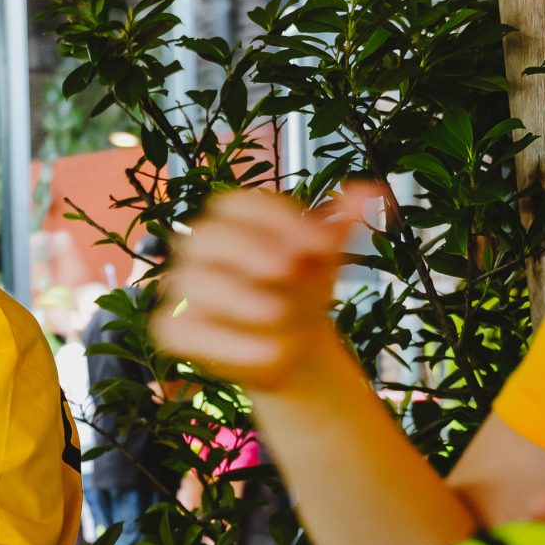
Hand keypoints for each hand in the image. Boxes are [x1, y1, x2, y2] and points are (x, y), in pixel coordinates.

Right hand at [153, 187, 374, 395]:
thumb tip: (369, 190)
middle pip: (206, 236)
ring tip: (278, 313)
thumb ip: (340, 225)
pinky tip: (267, 353)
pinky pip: (181, 331)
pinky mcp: (175, 330)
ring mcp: (185, 291)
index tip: (320, 243)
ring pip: (190, 281)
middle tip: (288, 269)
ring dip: (234, 296)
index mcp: (233, 222)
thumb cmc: (302, 293)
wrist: (296, 350)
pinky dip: (223, 343)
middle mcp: (202, 250)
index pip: (238, 205)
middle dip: (246, 249)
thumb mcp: (325, 259)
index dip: (275, 219)